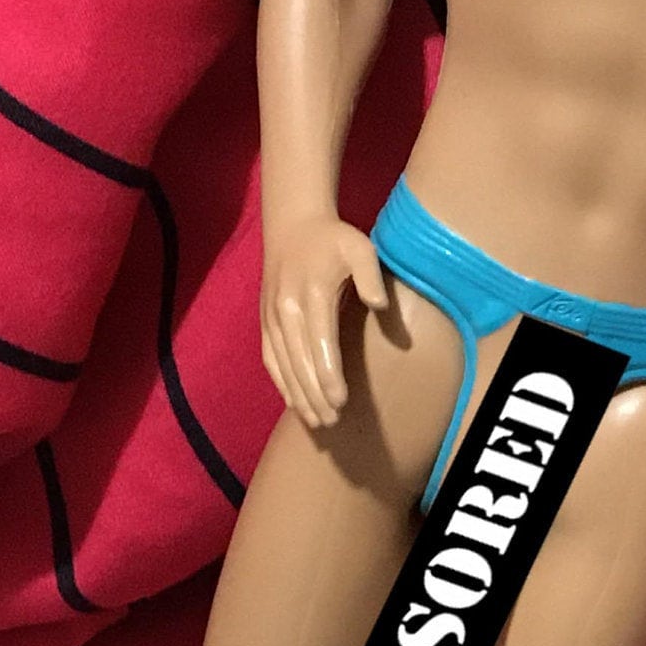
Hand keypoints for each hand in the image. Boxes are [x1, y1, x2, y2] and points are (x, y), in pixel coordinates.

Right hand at [260, 216, 386, 426]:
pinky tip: (293, 402)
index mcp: (311, 294)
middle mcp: (286, 308)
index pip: (320, 344)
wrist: (292, 223)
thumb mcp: (359, 247)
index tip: (341, 401)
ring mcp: (272, 316)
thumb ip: (370, 276)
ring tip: (315, 421)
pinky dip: (280, 382)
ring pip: (283, 364)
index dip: (329, 376)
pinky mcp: (265, 320)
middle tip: (332, 421)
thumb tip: (380, 305)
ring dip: (298, 395)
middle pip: (300, 361)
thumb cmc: (333, 238)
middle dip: (315, 394)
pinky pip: (270, 357)